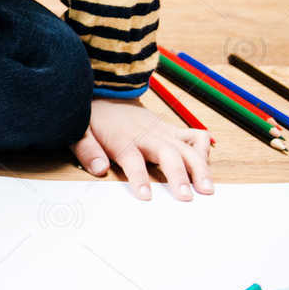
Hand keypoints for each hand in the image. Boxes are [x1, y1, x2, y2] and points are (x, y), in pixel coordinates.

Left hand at [72, 97, 213, 200]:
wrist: (106, 93)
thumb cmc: (94, 118)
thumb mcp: (80, 132)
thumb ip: (88, 151)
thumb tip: (99, 169)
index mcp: (122, 139)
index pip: (133, 160)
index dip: (139, 177)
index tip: (146, 196)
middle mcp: (147, 135)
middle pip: (168, 154)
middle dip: (179, 175)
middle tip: (187, 196)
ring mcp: (163, 132)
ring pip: (187, 147)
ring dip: (200, 167)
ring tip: (208, 188)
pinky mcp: (171, 130)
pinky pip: (195, 135)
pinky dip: (204, 148)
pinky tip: (206, 165)